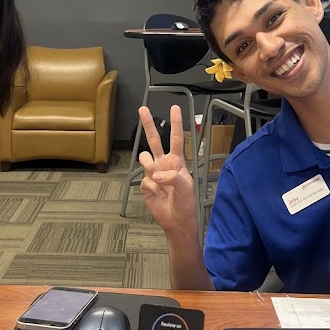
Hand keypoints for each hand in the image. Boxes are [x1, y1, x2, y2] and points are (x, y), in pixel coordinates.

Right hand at [138, 105, 198, 232]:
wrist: (177, 221)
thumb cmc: (187, 203)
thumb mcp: (186, 187)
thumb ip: (173, 176)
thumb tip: (156, 174)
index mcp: (177, 161)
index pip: (176, 138)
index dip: (176, 123)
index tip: (174, 108)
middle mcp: (164, 164)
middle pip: (154, 140)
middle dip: (148, 124)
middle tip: (142, 110)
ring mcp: (154, 174)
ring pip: (145, 159)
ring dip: (151, 168)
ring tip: (160, 181)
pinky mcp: (145, 185)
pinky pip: (144, 180)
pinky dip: (152, 188)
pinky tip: (159, 195)